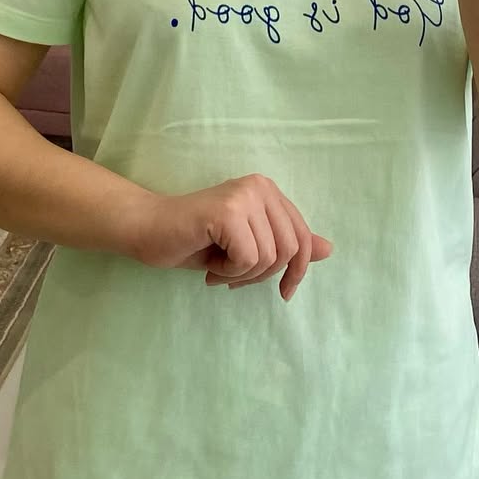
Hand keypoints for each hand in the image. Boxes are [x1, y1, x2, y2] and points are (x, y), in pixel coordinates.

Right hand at [132, 173, 332, 301]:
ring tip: (217, 267)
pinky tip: (209, 264)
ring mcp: (243, 195)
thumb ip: (287, 244)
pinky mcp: (226, 211)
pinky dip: (229, 271)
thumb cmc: (196, 241)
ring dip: (241, 275)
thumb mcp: (249, 246)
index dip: (297, 271)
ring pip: (268, 258)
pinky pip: (247, 258)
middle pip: (289, 250)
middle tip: (232, 276)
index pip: (302, 237)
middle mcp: (259, 186)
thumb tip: (329, 249)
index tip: (283, 292)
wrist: (148, 231)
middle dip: (263, 275)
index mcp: (268, 190)